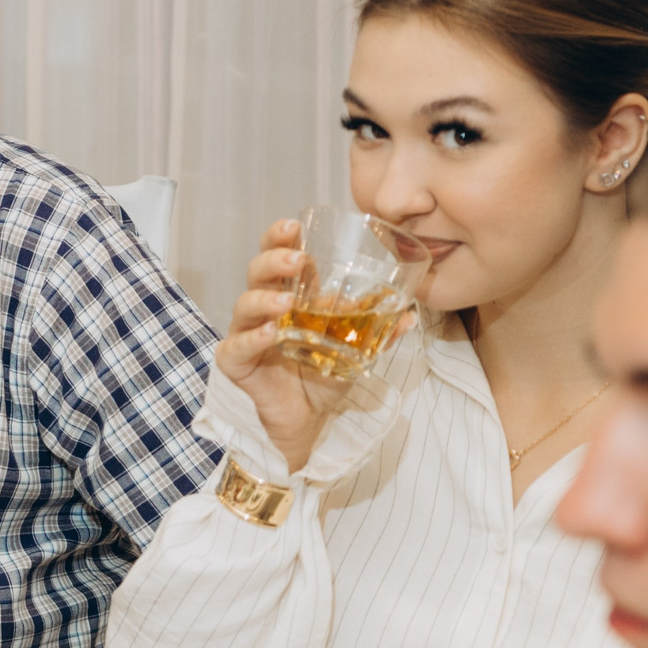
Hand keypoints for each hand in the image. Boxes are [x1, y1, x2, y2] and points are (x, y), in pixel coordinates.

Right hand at [215, 220, 354, 472]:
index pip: (279, 257)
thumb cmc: (321, 376)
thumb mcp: (353, 350)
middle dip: (274, 259)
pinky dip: (253, 338)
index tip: (295, 226)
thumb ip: (377, 331)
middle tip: (298, 259)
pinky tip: (270, 334)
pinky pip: (238, 345)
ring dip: (265, 298)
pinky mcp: (236, 362)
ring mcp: (247, 333)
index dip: (280, 238)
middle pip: (257, 272)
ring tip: (286, 300)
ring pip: (245, 305)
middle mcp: (264, 309)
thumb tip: (410, 314)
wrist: (305, 421)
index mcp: (289, 296)